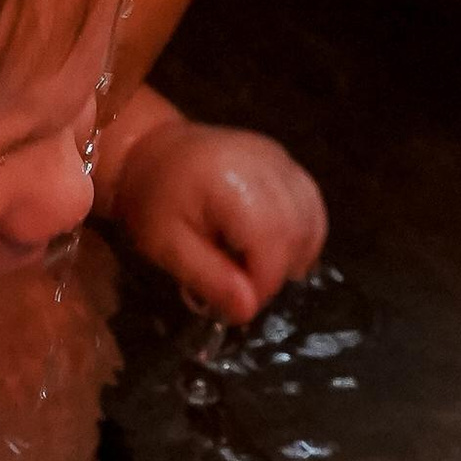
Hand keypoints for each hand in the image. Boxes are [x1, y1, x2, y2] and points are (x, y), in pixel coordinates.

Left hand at [102, 98, 324, 324]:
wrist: (148, 149)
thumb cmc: (151, 200)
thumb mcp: (166, 246)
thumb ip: (209, 277)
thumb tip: (249, 311)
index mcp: (230, 182)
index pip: (271, 244)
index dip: (262, 283)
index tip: (237, 304)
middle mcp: (264, 164)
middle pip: (297, 232)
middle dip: (277, 272)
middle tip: (243, 287)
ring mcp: (279, 158)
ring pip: (312, 218)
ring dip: (295, 255)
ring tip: (256, 266)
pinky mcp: (284, 160)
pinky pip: (310, 203)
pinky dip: (302, 233)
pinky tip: (276, 247)